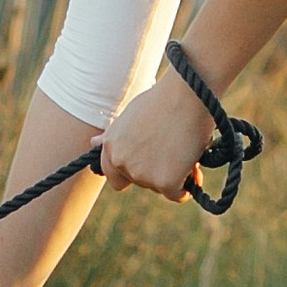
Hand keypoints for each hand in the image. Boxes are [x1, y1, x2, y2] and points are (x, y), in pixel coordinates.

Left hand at [97, 67, 215, 202]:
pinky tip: (192, 162)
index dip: (132, 172)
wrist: (187, 93)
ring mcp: (142, 174)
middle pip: (140, 182)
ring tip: (182, 144)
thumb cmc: (163, 98)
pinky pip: (178, 194)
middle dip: (155, 171)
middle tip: (171, 147)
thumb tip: (93, 143)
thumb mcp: (130, 115)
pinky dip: (188, 183)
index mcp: (110, 145)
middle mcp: (121, 161)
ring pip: (160, 187)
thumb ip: (116, 136)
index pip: (113, 176)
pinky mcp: (165, 182)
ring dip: (172, 174)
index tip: (147, 163)